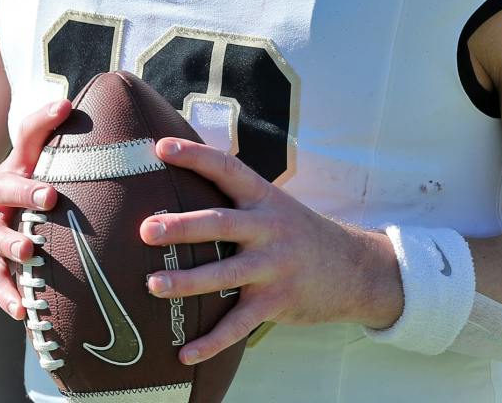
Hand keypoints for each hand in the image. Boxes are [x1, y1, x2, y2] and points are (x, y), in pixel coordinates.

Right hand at [0, 98, 72, 318]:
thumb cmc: (9, 187)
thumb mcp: (20, 160)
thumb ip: (39, 131)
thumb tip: (67, 100)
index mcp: (0, 185)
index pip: (12, 182)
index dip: (28, 187)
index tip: (51, 192)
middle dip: (15, 227)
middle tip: (36, 233)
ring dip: (8, 266)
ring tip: (26, 273)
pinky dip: (7, 299)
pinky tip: (21, 314)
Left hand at [140, 137, 404, 363]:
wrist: (355, 270)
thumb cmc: (299, 236)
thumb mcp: (275, 207)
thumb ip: (237, 201)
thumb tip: (182, 186)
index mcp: (264, 199)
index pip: (228, 169)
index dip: (195, 156)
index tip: (161, 147)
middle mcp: (269, 229)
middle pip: (221, 224)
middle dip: (182, 227)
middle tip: (146, 229)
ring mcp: (274, 266)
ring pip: (225, 274)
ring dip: (186, 281)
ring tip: (152, 284)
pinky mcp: (278, 301)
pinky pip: (239, 324)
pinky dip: (211, 341)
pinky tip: (185, 353)